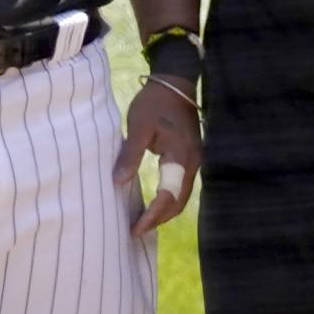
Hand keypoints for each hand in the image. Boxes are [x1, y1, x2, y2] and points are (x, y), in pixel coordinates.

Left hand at [115, 75, 200, 236]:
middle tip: (136, 230)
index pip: (168, 194)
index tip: (135, 229)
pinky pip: (181, 187)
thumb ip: (130, 155)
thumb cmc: (154, 102)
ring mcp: (195, 161)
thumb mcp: (138, 126)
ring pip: (182, 196)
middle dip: (159, 219)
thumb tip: (118, 182)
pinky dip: (169, 200)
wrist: (175, 83)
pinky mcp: (191, 158)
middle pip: (179, 201)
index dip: (152, 215)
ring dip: (164, 212)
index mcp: (180, 155)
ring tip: (143, 222)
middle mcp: (192, 162)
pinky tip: (155, 204)